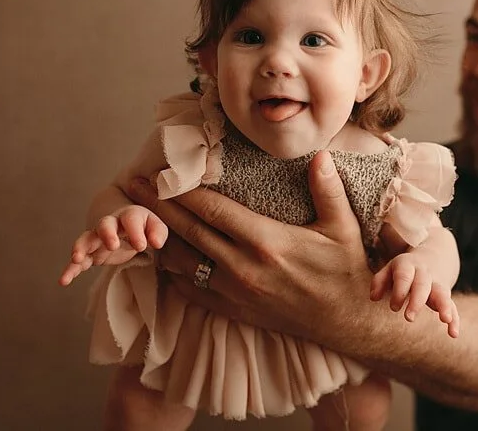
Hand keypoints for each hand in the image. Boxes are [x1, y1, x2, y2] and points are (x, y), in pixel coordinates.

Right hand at [58, 205, 167, 285]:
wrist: (127, 226)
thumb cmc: (144, 227)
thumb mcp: (155, 228)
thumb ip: (157, 233)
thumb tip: (156, 242)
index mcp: (129, 216)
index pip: (131, 219)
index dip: (136, 232)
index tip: (142, 245)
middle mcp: (111, 225)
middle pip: (105, 224)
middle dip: (107, 233)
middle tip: (113, 245)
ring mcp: (98, 239)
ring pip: (86, 239)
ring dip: (81, 247)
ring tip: (77, 258)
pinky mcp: (91, 254)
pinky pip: (79, 260)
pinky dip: (71, 269)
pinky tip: (64, 280)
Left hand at [125, 151, 373, 342]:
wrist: (345, 322)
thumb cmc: (345, 270)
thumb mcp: (343, 227)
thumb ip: (328, 190)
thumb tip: (319, 154)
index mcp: (266, 241)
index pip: (212, 210)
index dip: (182, 191)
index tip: (160, 172)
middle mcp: (243, 267)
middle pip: (188, 231)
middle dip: (157, 206)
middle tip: (131, 185)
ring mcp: (234, 292)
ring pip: (182, 262)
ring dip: (158, 237)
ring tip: (136, 217)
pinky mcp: (233, 309)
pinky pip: (191, 289)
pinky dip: (171, 270)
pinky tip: (161, 255)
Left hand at [371, 250, 460, 337]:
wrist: (433, 257)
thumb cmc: (404, 269)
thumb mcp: (390, 269)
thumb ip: (379, 281)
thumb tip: (373, 297)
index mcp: (408, 266)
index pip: (404, 277)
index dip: (399, 291)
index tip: (394, 307)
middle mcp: (425, 274)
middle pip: (422, 285)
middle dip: (416, 301)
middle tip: (409, 318)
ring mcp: (437, 284)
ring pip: (442, 294)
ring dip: (444, 306)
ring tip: (445, 320)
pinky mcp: (446, 296)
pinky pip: (453, 306)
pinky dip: (454, 319)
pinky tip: (453, 334)